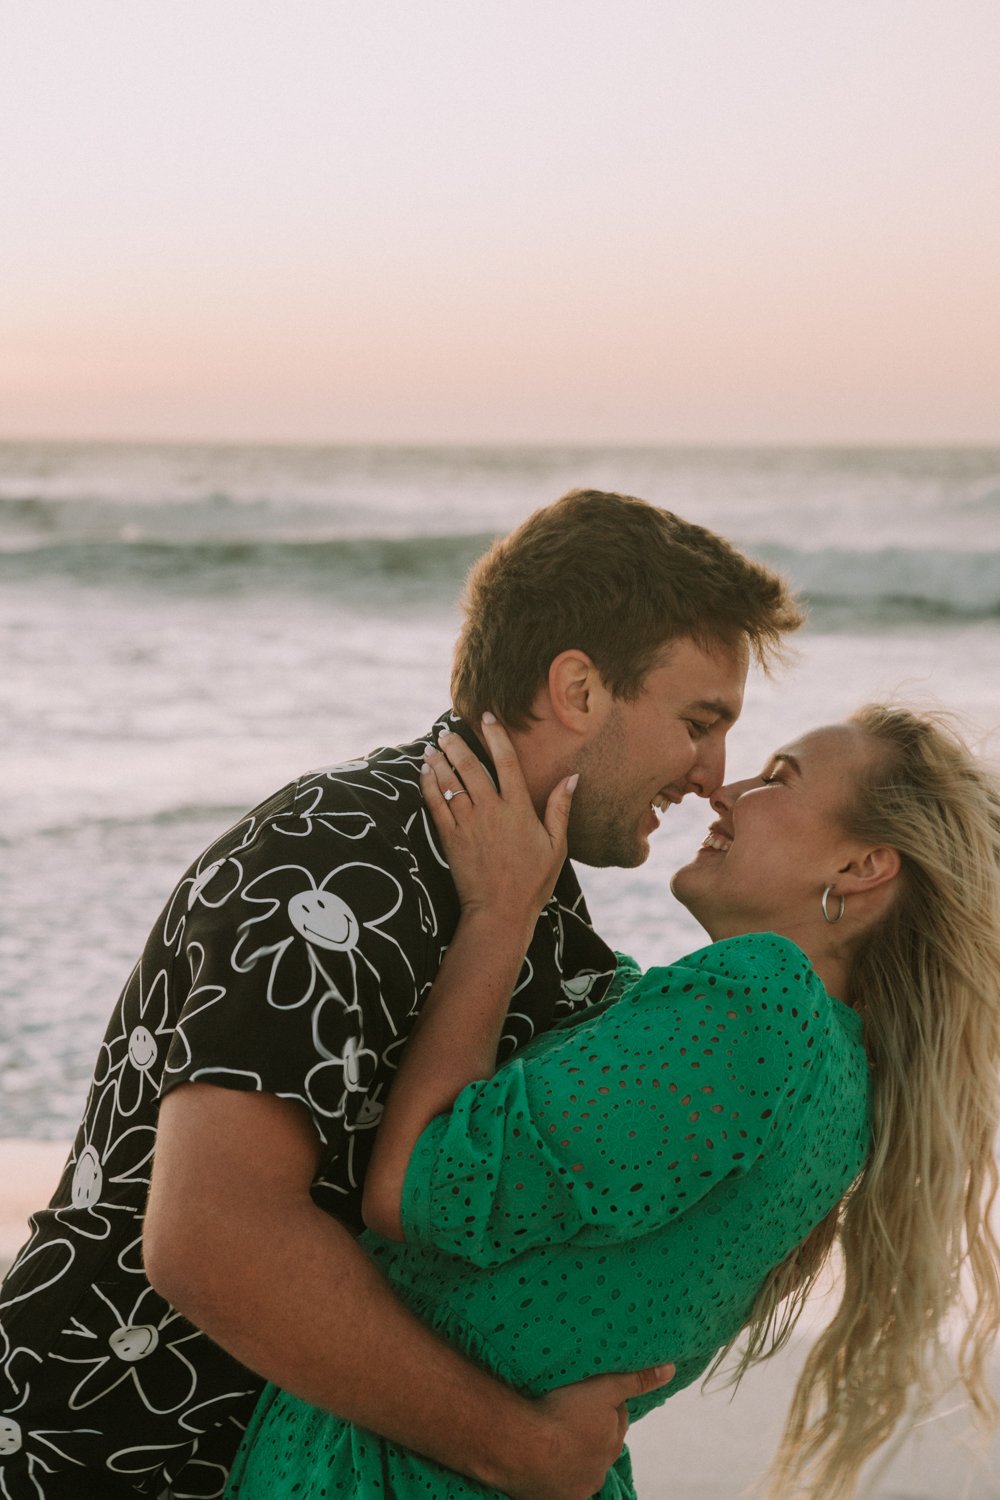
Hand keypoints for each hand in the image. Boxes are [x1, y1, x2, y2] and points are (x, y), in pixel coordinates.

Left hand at [421, 716, 577, 930]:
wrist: (499, 912)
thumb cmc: (532, 881)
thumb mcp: (556, 846)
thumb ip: (560, 808)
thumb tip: (572, 777)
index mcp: (518, 809)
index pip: (507, 762)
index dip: (496, 736)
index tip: (487, 717)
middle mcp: (491, 811)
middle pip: (470, 767)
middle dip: (457, 744)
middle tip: (447, 729)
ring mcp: (467, 824)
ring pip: (450, 782)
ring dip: (439, 761)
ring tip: (433, 745)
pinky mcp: (450, 838)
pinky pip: (435, 804)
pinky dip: (428, 785)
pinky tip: (424, 772)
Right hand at [502, 1363, 674, 1499]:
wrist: (521, 1445)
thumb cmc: (562, 1413)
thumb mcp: (603, 1388)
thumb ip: (635, 1380)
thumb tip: (669, 1370)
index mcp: (611, 1443)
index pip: (616, 1418)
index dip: (607, 1403)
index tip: (591, 1393)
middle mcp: (598, 1471)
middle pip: (599, 1444)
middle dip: (591, 1429)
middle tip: (572, 1410)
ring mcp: (575, 1487)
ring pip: (578, 1464)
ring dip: (572, 1451)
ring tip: (555, 1433)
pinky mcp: (552, 1497)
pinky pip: (557, 1482)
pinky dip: (554, 1470)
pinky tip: (545, 1457)